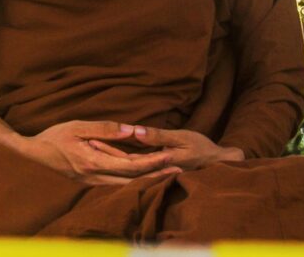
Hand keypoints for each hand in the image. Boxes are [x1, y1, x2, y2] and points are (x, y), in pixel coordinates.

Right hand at [20, 120, 183, 185]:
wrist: (32, 155)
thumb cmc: (53, 136)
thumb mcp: (77, 126)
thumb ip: (105, 129)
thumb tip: (132, 130)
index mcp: (93, 161)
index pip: (131, 165)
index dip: (152, 162)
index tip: (170, 156)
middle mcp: (95, 176)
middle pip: (133, 178)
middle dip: (156, 173)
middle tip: (178, 168)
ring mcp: (92, 182)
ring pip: (126, 183)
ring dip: (147, 177)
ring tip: (165, 171)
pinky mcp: (90, 182)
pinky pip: (116, 182)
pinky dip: (132, 178)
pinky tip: (141, 173)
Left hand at [86, 125, 245, 170]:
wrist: (220, 163)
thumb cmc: (203, 148)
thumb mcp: (182, 138)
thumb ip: (158, 136)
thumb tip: (135, 131)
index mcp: (155, 163)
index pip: (125, 158)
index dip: (107, 148)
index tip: (89, 138)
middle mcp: (150, 170)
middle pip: (121, 164)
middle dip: (102, 153)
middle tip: (82, 141)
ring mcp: (152, 171)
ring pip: (125, 166)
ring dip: (108, 156)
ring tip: (89, 144)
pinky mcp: (154, 168)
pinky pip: (132, 166)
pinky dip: (119, 159)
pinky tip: (108, 152)